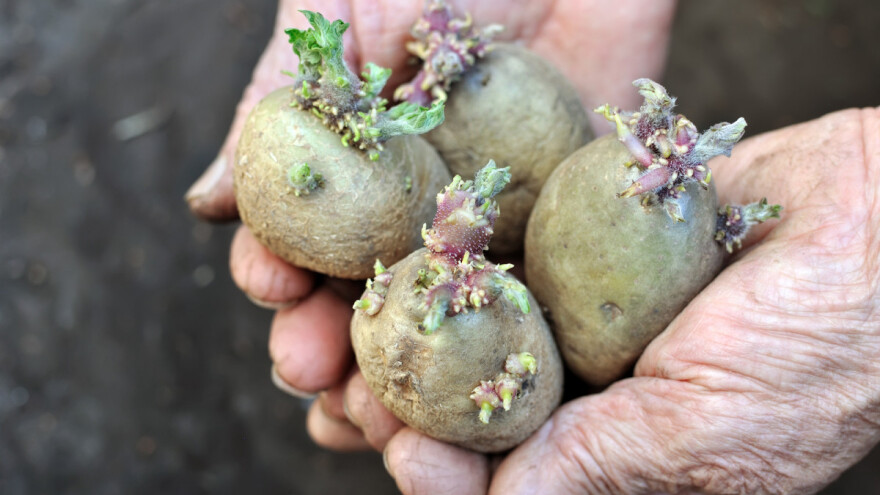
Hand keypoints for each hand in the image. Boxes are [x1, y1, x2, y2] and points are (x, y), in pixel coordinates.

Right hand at [184, 0, 676, 451]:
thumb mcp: (339, 18)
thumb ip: (281, 104)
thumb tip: (207, 201)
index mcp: (361, 174)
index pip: (309, 245)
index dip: (282, 274)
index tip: (273, 288)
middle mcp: (421, 211)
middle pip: (369, 301)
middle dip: (333, 344)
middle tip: (312, 369)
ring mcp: (494, 226)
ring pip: (443, 320)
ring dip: (408, 370)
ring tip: (381, 400)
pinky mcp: (569, 227)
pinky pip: (541, 300)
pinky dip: (510, 343)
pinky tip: (483, 373)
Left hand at [372, 108, 879, 493]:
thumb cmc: (821, 346)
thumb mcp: (706, 433)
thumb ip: (598, 470)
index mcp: (626, 460)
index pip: (513, 485)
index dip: (450, 476)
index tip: (409, 450)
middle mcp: (598, 390)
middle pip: (480, 412)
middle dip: (417, 409)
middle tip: (360, 396)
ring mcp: (590, 313)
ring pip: (483, 334)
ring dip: (425, 335)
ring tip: (366, 330)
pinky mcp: (587, 242)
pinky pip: (514, 254)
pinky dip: (466, 260)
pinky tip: (423, 256)